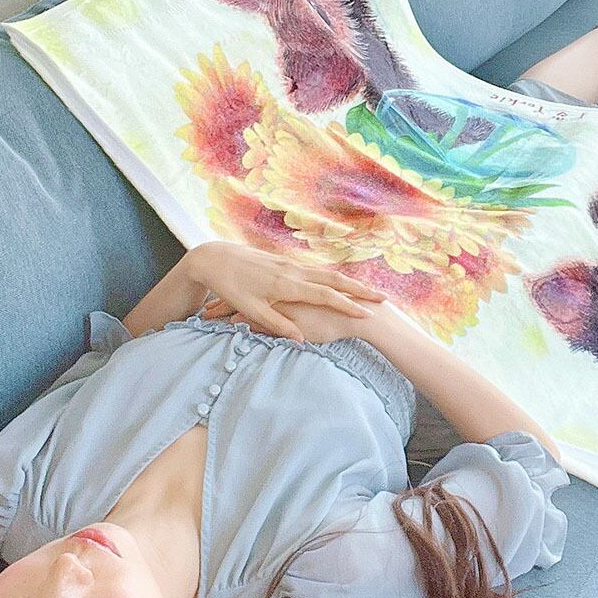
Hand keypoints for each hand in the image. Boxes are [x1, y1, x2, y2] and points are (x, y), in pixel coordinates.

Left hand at [186, 241, 385, 341]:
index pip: (329, 295)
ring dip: (348, 283)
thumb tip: (296, 340)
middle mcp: (294, 271)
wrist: (214, 258)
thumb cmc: (230, 286)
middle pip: (336, 279)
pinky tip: (337, 283)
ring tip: (368, 292)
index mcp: (289, 284)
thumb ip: (276, 324)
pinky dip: (331, 277)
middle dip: (361, 289)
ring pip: (326, 273)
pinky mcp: (283, 262)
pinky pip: (314, 270)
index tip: (370, 313)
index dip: (350, 305)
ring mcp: (290, 264)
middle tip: (383, 298)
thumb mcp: (252, 308)